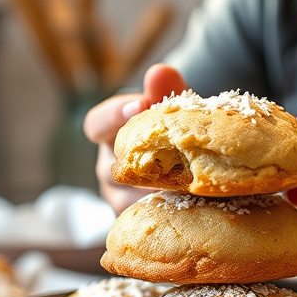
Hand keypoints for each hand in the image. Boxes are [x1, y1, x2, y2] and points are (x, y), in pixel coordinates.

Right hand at [84, 63, 185, 212]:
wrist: (187, 166)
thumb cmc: (171, 133)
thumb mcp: (170, 111)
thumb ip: (165, 92)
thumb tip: (162, 70)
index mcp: (110, 135)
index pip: (97, 124)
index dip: (114, 115)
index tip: (138, 105)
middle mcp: (109, 171)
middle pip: (113, 169)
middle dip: (144, 161)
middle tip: (174, 152)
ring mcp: (121, 202)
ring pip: (131, 201)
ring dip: (159, 192)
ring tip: (190, 184)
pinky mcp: (140, 225)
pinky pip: (150, 222)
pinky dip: (173, 215)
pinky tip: (199, 207)